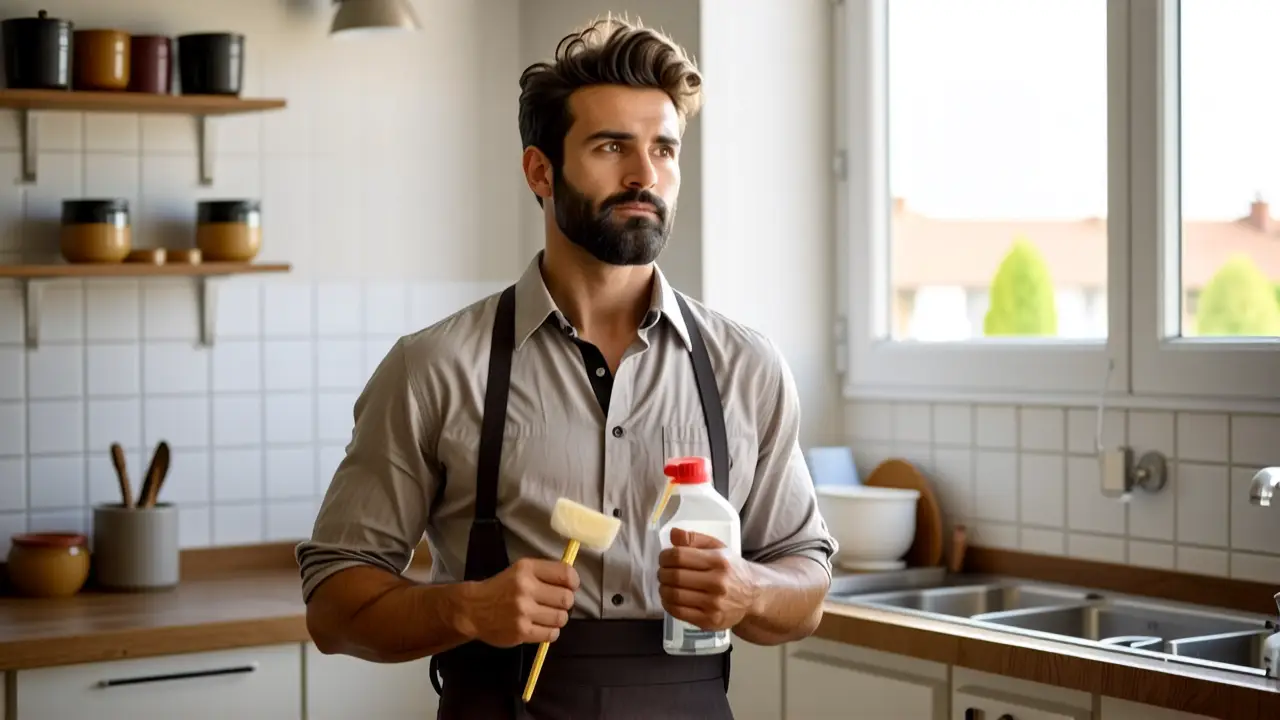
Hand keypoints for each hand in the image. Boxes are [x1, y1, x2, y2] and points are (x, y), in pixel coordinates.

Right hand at [457, 558, 578, 646]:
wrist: (474, 610)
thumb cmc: (501, 588)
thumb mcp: (521, 570)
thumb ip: (546, 573)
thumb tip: (573, 581)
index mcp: (527, 569)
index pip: (565, 574)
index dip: (573, 582)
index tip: (570, 586)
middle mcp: (526, 589)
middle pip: (566, 599)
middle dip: (565, 602)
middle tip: (556, 603)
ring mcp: (523, 612)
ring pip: (561, 618)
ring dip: (558, 618)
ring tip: (547, 616)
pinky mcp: (521, 632)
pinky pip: (551, 634)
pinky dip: (551, 631)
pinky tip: (541, 626)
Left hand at [657, 528, 759, 630]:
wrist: (752, 596)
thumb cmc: (731, 569)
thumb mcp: (718, 548)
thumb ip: (694, 539)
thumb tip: (673, 533)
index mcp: (718, 561)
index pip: (679, 556)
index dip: (665, 556)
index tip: (664, 558)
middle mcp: (717, 583)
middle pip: (675, 576)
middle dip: (662, 573)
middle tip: (662, 572)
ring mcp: (713, 604)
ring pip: (674, 596)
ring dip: (663, 589)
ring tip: (665, 585)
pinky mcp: (709, 621)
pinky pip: (678, 612)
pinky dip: (667, 604)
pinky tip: (670, 598)